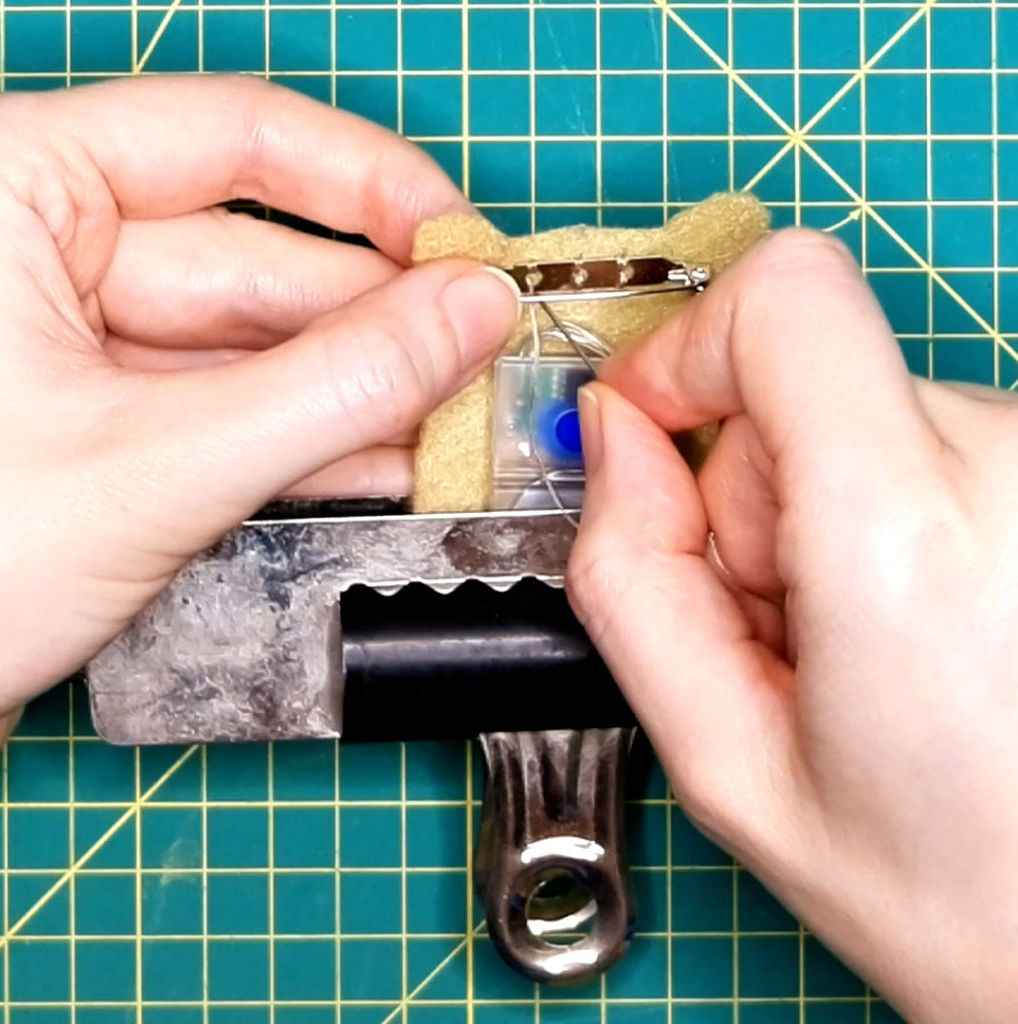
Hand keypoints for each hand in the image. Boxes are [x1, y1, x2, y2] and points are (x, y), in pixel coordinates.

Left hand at [0, 76, 518, 713]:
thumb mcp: (156, 464)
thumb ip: (332, 386)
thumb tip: (468, 312)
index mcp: (15, 190)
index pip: (230, 139)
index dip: (368, 188)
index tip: (461, 247)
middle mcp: (48, 253)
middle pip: (263, 260)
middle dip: (382, 321)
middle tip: (483, 356)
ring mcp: (83, 349)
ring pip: (258, 347)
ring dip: (361, 391)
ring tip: (454, 420)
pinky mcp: (112, 429)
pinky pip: (236, 411)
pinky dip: (314, 440)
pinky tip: (392, 457)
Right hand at [568, 229, 1017, 1021]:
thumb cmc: (940, 878)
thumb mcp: (721, 757)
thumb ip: (630, 576)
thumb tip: (616, 441)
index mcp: (903, 533)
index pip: (785, 299)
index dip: (686, 348)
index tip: (646, 425)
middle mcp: (1006, 469)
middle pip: (798, 385)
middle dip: (743, 493)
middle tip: (773, 627)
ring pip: (853, 422)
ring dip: (811, 519)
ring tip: (850, 647)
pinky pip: (916, 452)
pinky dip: (874, 523)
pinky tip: (906, 629)